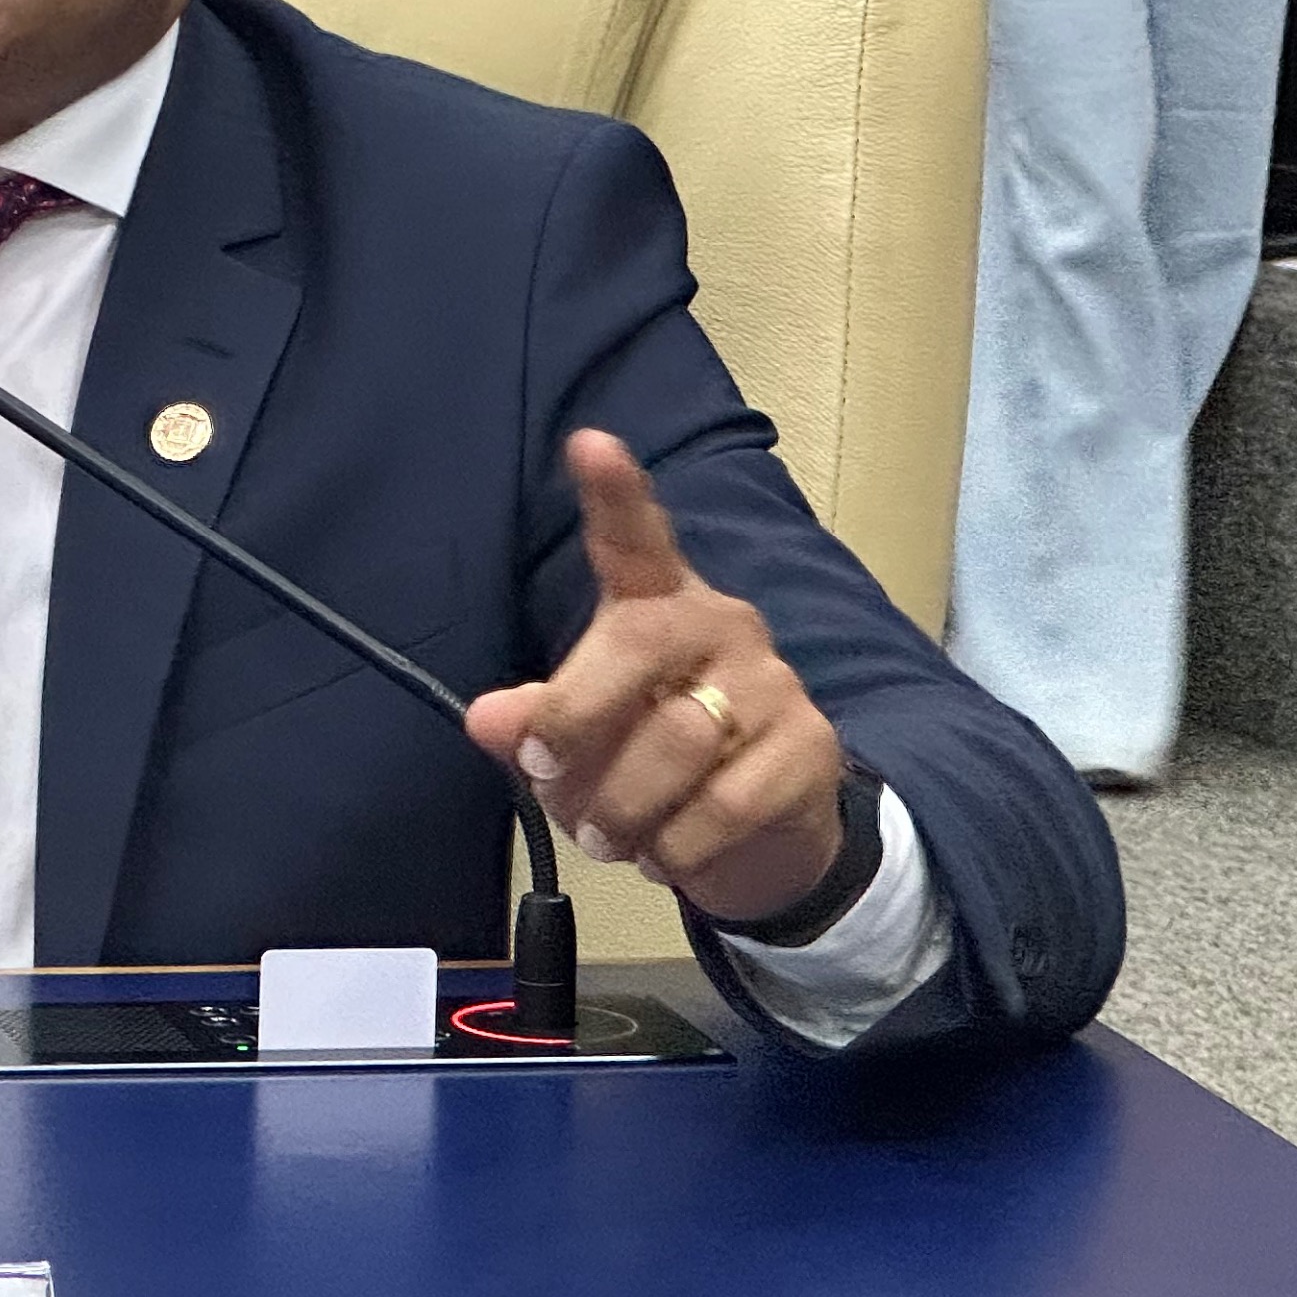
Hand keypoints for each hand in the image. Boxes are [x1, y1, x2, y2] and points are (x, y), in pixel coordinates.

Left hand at [464, 431, 849, 928]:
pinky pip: (724, 806)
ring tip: (604, 835)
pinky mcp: (809, 749)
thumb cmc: (651, 761)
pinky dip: (675, 847)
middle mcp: (721, 622)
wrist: (766, 833)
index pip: (636, 537)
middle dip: (574, 721)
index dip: (614, 492)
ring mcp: (773, 682)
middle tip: (543, 774)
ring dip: (618, 807)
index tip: (591, 444)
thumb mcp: (584, 739)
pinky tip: (665, 852)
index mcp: (658, 601)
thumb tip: (487, 722)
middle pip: (636, 647)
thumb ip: (537, 721)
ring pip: (676, 741)